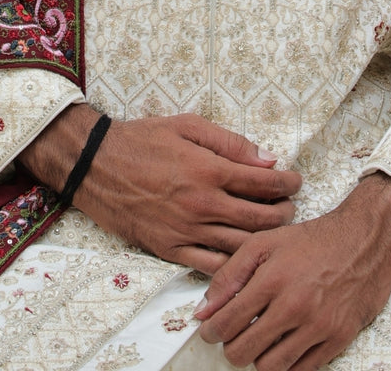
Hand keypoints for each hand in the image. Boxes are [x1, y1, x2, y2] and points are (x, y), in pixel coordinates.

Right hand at [20, 106, 301, 274]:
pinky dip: (233, 263)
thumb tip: (267, 159)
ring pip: (241, 245)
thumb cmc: (140, 139)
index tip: (296, 181)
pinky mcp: (169, 248)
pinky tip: (242, 253)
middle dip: (284, 213)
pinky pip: (212, 265)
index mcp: (208, 170)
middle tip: (290, 207)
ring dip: (265, 239)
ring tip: (272, 230)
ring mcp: (186, 230)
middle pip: (261, 218)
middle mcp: (202, 204)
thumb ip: (229, 142)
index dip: (288, 183)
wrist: (95, 164)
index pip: (264, 183)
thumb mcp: (185, 125)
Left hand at [194, 173, 390, 369]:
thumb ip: (228, 275)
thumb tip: (204, 309)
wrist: (361, 243)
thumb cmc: (310, 242)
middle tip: (230, 338)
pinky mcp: (338, 340)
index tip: (208, 331)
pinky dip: (286, 363)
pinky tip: (281, 345)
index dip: (211, 331)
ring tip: (255, 341)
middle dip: (230, 348)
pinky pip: (302, 370)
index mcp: (271, 280)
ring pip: (272, 366)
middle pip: (245, 350)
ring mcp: (318, 327)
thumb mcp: (262, 243)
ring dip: (257, 358)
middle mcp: (294, 307)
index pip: (228, 321)